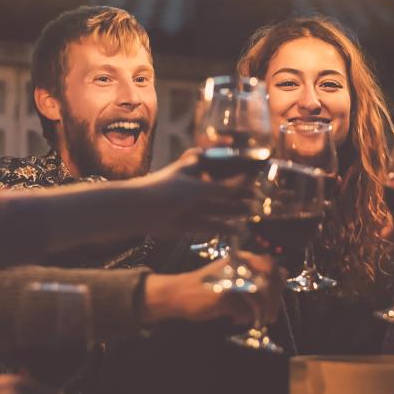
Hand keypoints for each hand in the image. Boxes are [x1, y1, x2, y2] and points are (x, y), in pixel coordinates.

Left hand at [136, 149, 251, 236]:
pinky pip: (209, 224)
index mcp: (194, 167)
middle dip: (237, 193)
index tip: (253, 171)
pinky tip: (237, 229)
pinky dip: (222, 227)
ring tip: (251, 212)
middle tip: (257, 196)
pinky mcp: (187, 223)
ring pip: (216, 207)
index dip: (234, 167)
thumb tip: (248, 180)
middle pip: (220, 188)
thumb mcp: (197, 187)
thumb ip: (223, 187)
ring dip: (233, 210)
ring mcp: (190, 204)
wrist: (135, 212)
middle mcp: (193, 185)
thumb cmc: (164, 191)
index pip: (219, 164)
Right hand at [143, 251, 284, 326]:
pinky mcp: (222, 297)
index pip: (271, 265)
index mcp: (242, 259)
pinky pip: (244, 311)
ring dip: (261, 314)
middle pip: (268, 283)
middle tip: (272, 317)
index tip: (279, 298)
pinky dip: (243, 318)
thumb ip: (257, 272)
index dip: (279, 282)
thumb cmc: (210, 284)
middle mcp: (237, 266)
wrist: (180, 292)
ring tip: (257, 322)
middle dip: (274, 303)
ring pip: (259, 299)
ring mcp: (230, 281)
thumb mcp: (234, 273)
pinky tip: (236, 320)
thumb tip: (284, 272)